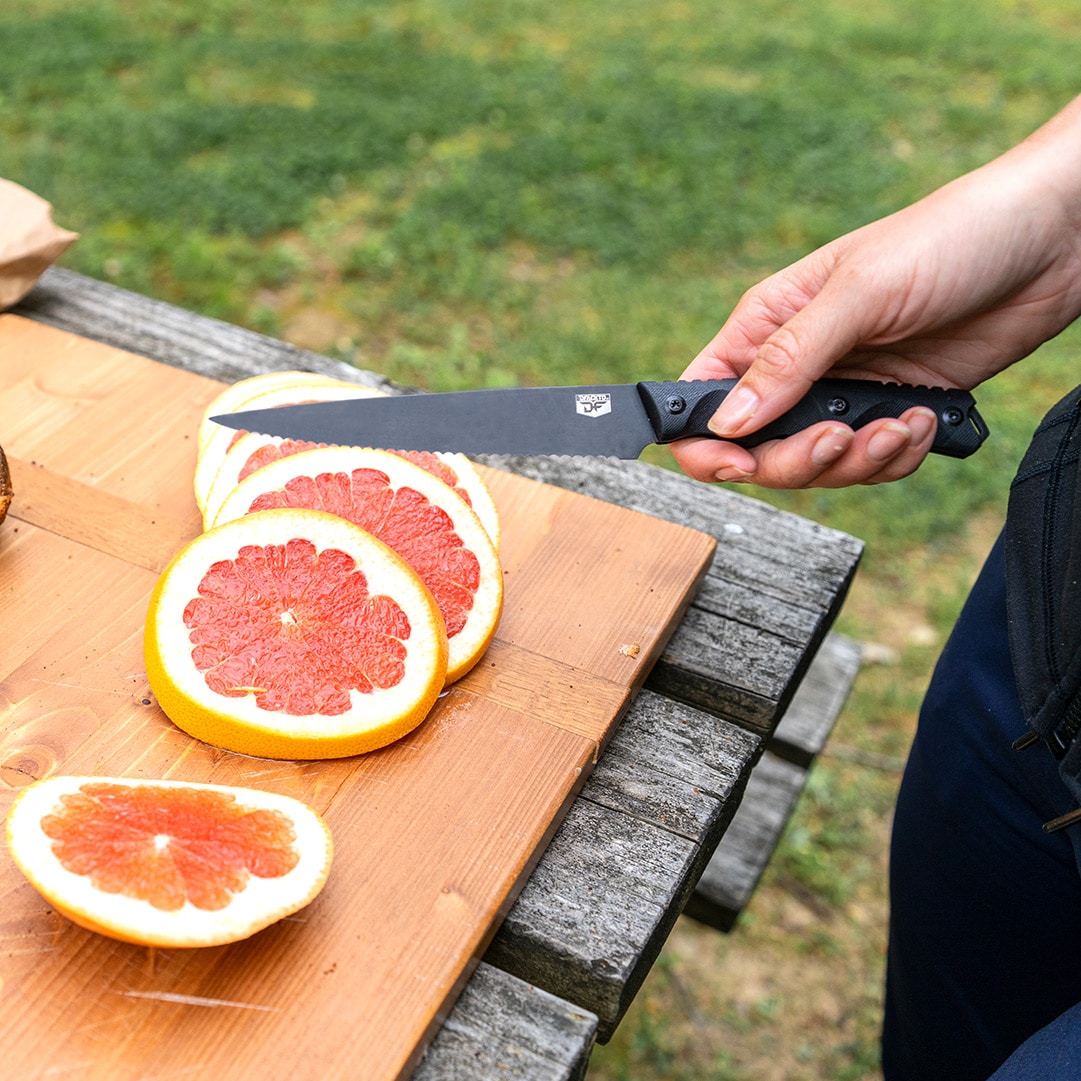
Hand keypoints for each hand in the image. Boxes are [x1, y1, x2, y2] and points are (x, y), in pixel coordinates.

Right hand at [671, 95, 1080, 488]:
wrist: (1053, 238)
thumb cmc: (952, 236)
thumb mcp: (860, 292)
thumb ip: (789, 360)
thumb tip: (727, 422)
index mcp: (768, 325)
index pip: (703, 397)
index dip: (706, 442)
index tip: (738, 462)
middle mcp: (799, 365)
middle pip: (758, 450)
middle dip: (797, 460)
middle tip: (840, 440)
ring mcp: (847, 392)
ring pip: (817, 466)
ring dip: (858, 461)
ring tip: (899, 423)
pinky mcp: (893, 410)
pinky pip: (873, 465)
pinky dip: (897, 456)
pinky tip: (925, 419)